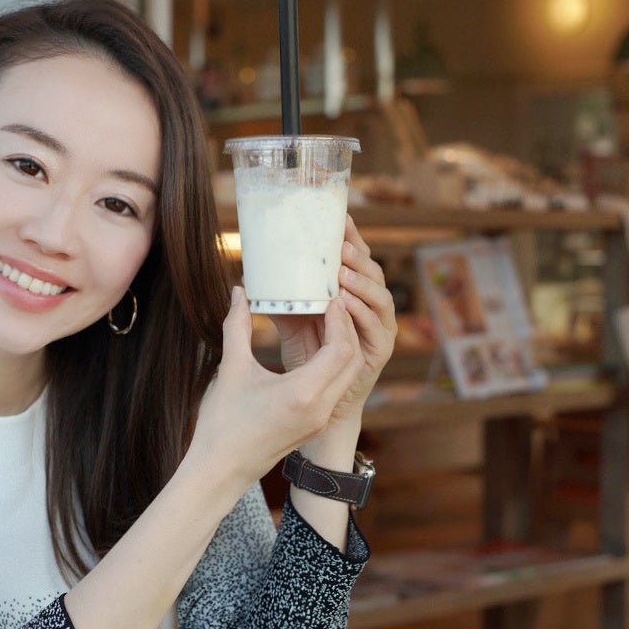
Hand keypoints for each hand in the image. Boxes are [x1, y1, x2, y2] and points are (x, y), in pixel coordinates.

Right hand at [188, 287, 363, 488]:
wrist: (221, 471)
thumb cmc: (222, 424)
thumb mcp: (231, 370)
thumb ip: (237, 326)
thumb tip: (238, 292)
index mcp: (304, 394)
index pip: (341, 348)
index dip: (339, 320)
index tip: (329, 297)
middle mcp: (320, 408)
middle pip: (352, 360)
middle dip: (345, 329)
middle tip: (331, 302)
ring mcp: (320, 418)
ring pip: (346, 375)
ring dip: (342, 346)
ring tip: (325, 320)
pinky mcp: (314, 423)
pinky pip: (335, 388)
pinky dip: (332, 364)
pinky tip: (314, 347)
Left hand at [269, 215, 397, 424]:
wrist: (321, 409)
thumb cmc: (306, 362)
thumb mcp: (290, 326)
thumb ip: (278, 304)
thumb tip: (247, 283)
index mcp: (351, 298)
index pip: (356, 262)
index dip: (352, 240)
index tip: (339, 219)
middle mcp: (369, 310)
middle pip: (373, 273)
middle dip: (359, 255)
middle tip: (340, 241)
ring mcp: (378, 331)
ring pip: (380, 298)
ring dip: (362, 282)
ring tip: (341, 270)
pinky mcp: (380, 352)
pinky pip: (378, 328)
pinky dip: (364, 313)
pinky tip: (347, 302)